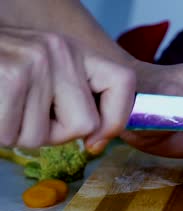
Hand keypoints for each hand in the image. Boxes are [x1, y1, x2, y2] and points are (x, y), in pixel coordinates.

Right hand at [0, 27, 135, 152]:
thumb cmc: (2, 71)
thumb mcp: (47, 74)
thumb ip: (76, 98)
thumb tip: (98, 141)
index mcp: (76, 51)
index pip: (124, 82)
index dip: (117, 118)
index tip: (97, 139)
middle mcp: (61, 51)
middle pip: (86, 123)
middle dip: (55, 134)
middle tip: (29, 115)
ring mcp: (36, 63)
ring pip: (44, 137)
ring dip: (19, 133)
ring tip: (6, 105)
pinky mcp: (10, 78)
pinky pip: (13, 134)